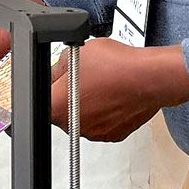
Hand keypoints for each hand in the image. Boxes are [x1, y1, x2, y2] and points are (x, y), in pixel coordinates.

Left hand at [49, 37, 188, 141]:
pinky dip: (104, 112)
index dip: (47, 90)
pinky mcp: (112, 135)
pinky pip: (101, 123)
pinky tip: (112, 95)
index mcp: (57, 107)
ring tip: (101, 84)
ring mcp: (94, 133)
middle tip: (82, 78)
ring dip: (87, 104)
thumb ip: (57, 67)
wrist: (149, 78)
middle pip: (61, 111)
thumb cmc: (116, 66)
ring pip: (82, 118)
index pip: (40, 102)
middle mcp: (73, 125)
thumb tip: (54, 73)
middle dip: (67, 96)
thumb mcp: (76, 53)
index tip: (54, 84)